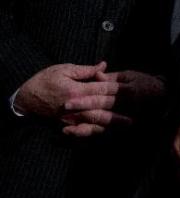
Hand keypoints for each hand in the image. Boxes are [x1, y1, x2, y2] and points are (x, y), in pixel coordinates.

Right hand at [15, 62, 131, 135]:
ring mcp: (70, 117)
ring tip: (126, 124)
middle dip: (118, 113)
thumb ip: (86, 70)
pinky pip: (84, 129)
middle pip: (101, 110)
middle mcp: (75, 106)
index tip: (132, 92)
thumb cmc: (45, 80)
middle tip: (134, 117)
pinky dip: (96, 130)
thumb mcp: (64, 69)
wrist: (26, 98)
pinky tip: (107, 131)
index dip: (116, 90)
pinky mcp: (67, 123)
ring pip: (94, 122)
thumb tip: (104, 66)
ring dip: (111, 123)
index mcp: (76, 90)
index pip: (101, 90)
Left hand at [61, 69, 164, 135]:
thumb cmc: (144, 83)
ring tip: (66, 128)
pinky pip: (104, 131)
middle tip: (65, 109)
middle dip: (82, 108)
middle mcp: (126, 105)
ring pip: (102, 123)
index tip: (70, 98)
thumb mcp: (129, 76)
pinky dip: (89, 132)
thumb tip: (96, 74)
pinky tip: (74, 132)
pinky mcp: (122, 125)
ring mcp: (125, 116)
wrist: (164, 98)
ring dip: (83, 126)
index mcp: (127, 90)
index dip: (86, 96)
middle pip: (101, 108)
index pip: (103, 92)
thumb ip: (111, 78)